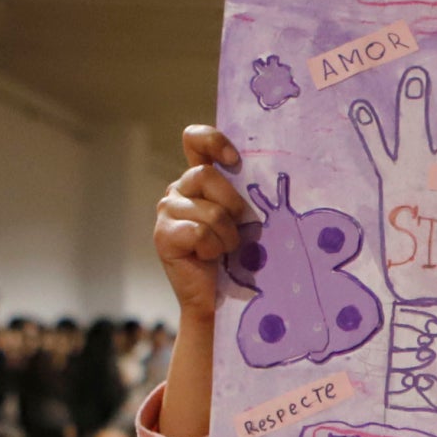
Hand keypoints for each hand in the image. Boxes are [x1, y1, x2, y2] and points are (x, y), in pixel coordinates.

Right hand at [157, 126, 249, 320]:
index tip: (234, 160)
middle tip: (237, 227)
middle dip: (232, 205)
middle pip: (207, 176)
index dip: (213, 141)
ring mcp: (166, 211)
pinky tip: (207, 258)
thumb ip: (243, 191)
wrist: (217, 296)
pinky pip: (200, 233)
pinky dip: (213, 248)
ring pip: (210, 211)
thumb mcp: (242, 216)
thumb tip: (274, 176)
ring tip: (223, 249)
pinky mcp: (163, 235)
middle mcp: (177, 189)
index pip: (195, 140)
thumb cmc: (236, 255)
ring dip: (226, 236)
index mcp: (197, 179)